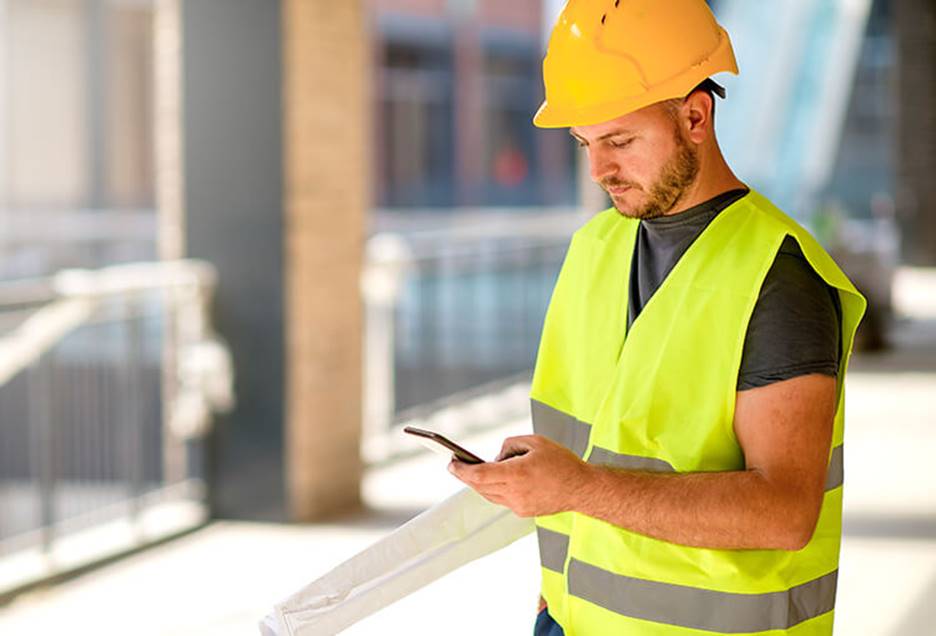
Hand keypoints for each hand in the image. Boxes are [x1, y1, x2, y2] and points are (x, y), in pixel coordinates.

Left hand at [448, 435, 590, 516]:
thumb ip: (510, 445)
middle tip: (455, 466)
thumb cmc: (562, 463)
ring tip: (473, 471)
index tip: (451, 463)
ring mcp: (518, 505)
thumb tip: (497, 457)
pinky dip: (495, 489)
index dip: (462, 470)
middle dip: (465, 476)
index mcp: (516, 474)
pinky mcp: (523, 511)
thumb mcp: (535, 442)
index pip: (480, 474)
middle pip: (480, 486)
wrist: (582, 488)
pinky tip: (496, 479)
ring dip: (480, 483)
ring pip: (489, 494)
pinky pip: (502, 499)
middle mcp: (514, 493)